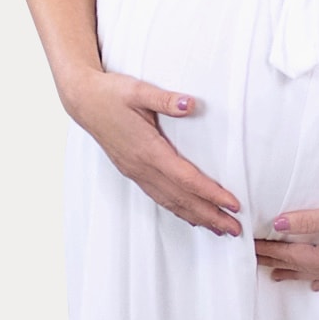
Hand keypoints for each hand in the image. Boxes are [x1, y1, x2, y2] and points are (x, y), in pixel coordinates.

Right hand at [67, 71, 242, 236]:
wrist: (83, 101)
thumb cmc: (110, 94)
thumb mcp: (138, 90)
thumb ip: (165, 99)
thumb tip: (190, 104)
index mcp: (147, 150)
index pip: (186, 179)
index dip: (211, 194)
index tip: (232, 205)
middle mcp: (141, 167)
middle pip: (181, 198)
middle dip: (210, 215)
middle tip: (235, 229)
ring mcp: (136, 172)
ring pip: (170, 202)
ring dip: (196, 217)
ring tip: (219, 229)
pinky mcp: (132, 171)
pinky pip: (159, 197)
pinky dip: (178, 209)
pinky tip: (191, 215)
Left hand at [253, 177, 318, 290]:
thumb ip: (310, 220)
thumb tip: (279, 224)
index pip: (292, 255)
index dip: (269, 251)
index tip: (250, 246)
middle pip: (300, 266)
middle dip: (275, 262)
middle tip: (252, 259)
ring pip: (316, 274)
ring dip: (294, 273)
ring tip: (275, 275)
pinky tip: (316, 284)